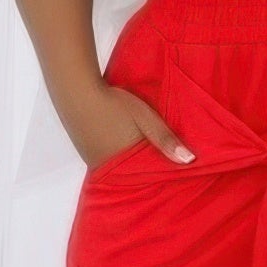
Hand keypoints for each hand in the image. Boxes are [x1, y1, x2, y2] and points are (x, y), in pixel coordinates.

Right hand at [77, 84, 193, 170]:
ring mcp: (92, 160)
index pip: (147, 177)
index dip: (161, 173)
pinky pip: (107, 160)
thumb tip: (189, 161)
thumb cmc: (114, 103)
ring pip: (119, 167)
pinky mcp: (85, 150)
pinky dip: (118, 156)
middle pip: (132, 175)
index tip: (175, 172)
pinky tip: (124, 146)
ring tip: (145, 155)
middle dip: (146, 170)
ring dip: (131, 162)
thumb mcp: (146, 119)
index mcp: (123, 165)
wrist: (77, 90)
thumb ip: (166, 140)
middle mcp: (106, 168)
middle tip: (162, 165)